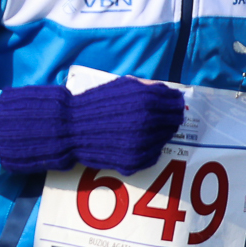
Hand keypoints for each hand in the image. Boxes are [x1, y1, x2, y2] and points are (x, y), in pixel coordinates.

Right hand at [0, 77, 187, 174]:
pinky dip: (149, 149)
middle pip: (173, 122)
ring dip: (158, 135)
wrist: (70, 128)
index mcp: (148, 100)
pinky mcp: (134, 161)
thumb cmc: (96, 103)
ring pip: (164, 139)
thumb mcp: (123, 86)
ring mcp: (143, 144)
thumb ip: (148, 87)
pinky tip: (135, 142)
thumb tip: (170, 92)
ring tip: (142, 131)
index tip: (169, 105)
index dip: (173, 103)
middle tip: (157, 119)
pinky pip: (153, 155)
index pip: (175, 103)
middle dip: (167, 119)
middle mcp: (148, 122)